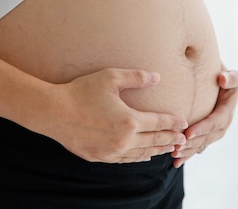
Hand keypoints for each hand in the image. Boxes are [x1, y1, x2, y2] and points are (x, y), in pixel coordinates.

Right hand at [50, 68, 188, 163]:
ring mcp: (112, 152)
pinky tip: (143, 156)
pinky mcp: (100, 157)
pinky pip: (125, 160)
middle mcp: (124, 140)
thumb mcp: (110, 78)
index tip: (183, 122)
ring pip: (141, 154)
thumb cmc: (81, 91)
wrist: (54, 112)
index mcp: (130, 121)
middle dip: (170, 139)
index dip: (173, 122)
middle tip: (182, 139)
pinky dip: (138, 158)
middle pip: (154, 141)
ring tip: (168, 149)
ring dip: (157, 151)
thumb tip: (157, 77)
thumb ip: (136, 77)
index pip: (159, 122)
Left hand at [171, 67, 237, 167]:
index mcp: (228, 109)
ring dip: (189, 151)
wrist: (217, 79)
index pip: (216, 121)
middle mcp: (223, 123)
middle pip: (208, 137)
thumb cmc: (221, 74)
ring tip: (174, 155)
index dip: (203, 128)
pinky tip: (175, 162)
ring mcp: (215, 130)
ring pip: (202, 144)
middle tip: (177, 148)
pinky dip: (187, 154)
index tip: (188, 133)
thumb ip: (231, 77)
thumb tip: (222, 79)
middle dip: (193, 143)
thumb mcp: (230, 74)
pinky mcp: (206, 134)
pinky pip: (198, 146)